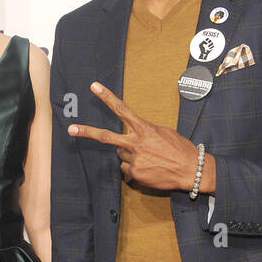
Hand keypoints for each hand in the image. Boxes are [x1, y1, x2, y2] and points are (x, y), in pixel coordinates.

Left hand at [68, 82, 212, 193]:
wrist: (191, 170)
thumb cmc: (179, 148)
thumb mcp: (162, 132)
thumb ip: (143, 132)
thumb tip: (131, 139)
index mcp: (144, 128)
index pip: (122, 109)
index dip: (107, 97)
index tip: (94, 86)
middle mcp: (135, 143)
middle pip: (106, 137)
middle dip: (87, 132)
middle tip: (71, 129)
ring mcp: (134, 160)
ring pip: (121, 156)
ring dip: (130, 156)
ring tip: (149, 158)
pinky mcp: (135, 174)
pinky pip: (127, 171)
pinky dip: (135, 170)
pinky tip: (150, 169)